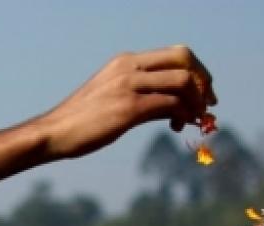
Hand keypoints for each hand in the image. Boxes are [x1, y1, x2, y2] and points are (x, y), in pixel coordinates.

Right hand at [36, 45, 216, 159]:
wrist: (54, 133)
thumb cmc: (82, 122)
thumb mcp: (113, 99)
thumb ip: (142, 96)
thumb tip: (175, 108)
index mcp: (125, 61)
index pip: (175, 54)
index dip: (197, 71)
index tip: (205, 93)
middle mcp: (129, 67)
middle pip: (184, 59)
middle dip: (204, 81)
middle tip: (209, 105)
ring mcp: (129, 86)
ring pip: (182, 82)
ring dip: (197, 103)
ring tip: (194, 121)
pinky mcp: (128, 109)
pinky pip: (170, 105)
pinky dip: (183, 115)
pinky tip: (179, 126)